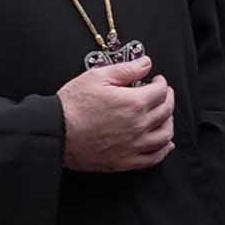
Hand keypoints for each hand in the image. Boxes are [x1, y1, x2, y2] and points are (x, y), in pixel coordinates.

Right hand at [58, 56, 178, 172]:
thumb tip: (146, 63)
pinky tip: (165, 144)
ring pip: (165, 135)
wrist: (55, 132)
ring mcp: (133, 146)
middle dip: (168, 99)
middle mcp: (138, 126)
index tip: (157, 81)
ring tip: (165, 115)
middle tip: (163, 94)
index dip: (161, 83)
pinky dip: (163, 150)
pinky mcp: (125, 161)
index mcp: (133, 103)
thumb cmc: (71, 105)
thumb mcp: (96, 77)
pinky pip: (153, 158)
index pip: (160, 92)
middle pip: (166, 111)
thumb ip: (126, 69)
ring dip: (169, 123)